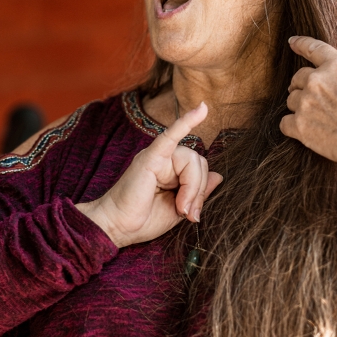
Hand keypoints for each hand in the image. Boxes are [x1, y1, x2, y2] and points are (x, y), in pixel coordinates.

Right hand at [77, 103, 222, 247]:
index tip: (192, 217)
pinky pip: (171, 135)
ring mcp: (156, 155)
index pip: (199, 169)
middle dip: (197, 190)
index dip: (200, 192)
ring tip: (179, 207)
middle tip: (186, 213)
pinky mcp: (150, 157)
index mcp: (171, 170)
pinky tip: (202, 109)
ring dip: (192, 187)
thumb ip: (197, 192)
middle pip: (198, 162)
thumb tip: (218, 175)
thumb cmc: (143, 220)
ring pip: (191, 159)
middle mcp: (164, 159)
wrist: (117, 227)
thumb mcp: (179, 209)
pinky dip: (186, 122)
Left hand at [281, 34, 336, 194]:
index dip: (301, 43)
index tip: (292, 41)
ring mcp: (305, 103)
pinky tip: (305, 129)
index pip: (313, 48)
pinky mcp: (299, 126)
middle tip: (315, 95)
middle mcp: (316, 82)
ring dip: (300, 104)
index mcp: (336, 66)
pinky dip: (292, 125)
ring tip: (317, 115)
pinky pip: (285, 122)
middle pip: (298, 77)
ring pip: (291, 99)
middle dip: (303, 83)